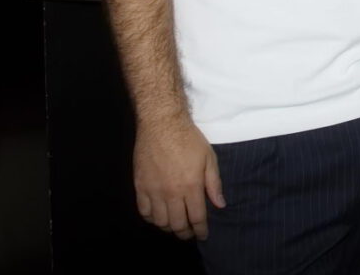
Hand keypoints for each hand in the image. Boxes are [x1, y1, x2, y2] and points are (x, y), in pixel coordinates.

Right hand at [133, 117, 224, 240]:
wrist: (161, 125)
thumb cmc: (189, 139)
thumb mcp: (209, 158)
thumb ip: (214, 183)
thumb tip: (220, 204)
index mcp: (191, 186)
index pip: (196, 217)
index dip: (201, 230)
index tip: (203, 235)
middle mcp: (171, 193)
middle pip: (177, 223)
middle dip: (185, 232)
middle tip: (189, 233)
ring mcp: (153, 190)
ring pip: (160, 221)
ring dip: (168, 227)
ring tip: (175, 226)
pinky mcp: (139, 186)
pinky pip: (144, 211)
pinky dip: (151, 218)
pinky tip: (158, 217)